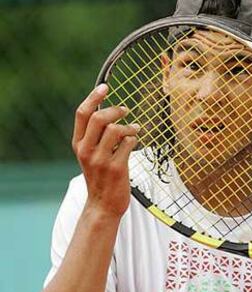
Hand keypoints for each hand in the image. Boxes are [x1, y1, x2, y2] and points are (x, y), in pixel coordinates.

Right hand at [72, 84, 138, 217]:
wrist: (103, 205)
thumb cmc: (100, 177)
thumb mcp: (90, 156)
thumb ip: (95, 136)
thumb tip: (110, 112)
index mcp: (78, 144)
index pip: (82, 114)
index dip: (94, 97)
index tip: (105, 86)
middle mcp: (86, 151)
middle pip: (100, 118)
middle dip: (116, 110)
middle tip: (125, 110)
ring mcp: (101, 160)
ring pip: (116, 129)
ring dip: (128, 126)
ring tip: (133, 129)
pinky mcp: (116, 168)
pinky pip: (128, 143)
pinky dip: (133, 139)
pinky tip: (134, 142)